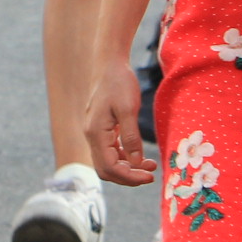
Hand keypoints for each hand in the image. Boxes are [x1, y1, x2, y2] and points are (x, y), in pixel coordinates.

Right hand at [85, 57, 155, 185]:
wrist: (109, 64)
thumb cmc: (119, 83)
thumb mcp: (128, 109)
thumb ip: (131, 137)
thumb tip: (137, 162)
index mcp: (96, 133)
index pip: (110, 167)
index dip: (130, 176)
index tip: (150, 177)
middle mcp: (91, 136)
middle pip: (106, 170)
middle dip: (128, 177)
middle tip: (150, 176)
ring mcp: (95, 133)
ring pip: (107, 162)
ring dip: (127, 169)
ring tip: (150, 166)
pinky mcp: (101, 129)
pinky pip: (110, 151)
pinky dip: (124, 158)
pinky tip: (140, 156)